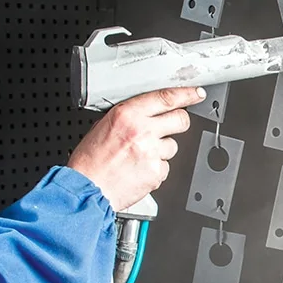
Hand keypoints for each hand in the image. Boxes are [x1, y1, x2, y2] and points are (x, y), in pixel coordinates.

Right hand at [68, 87, 205, 210]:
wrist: (86, 189)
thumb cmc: (89, 161)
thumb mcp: (101, 127)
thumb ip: (127, 118)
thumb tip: (145, 113)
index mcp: (127, 115)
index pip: (166, 98)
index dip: (186, 94)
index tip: (196, 94)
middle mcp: (142, 131)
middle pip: (181, 120)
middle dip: (178, 122)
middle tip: (169, 128)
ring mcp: (152, 153)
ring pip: (173, 146)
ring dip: (161, 150)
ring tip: (140, 157)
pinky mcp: (157, 172)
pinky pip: (165, 166)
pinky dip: (155, 168)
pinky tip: (139, 170)